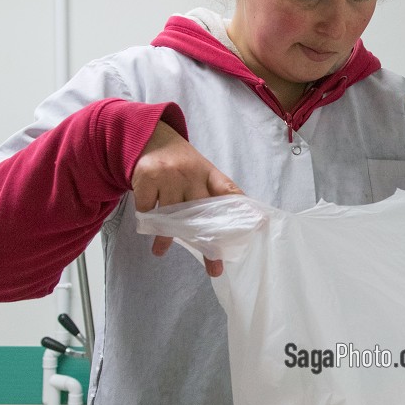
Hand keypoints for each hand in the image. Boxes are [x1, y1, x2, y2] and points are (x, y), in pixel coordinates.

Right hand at [132, 119, 241, 277]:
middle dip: (208, 244)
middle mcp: (191, 173)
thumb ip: (215, 195)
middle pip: (201, 214)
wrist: (149, 136)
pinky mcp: (146, 177)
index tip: (257, 225)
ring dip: (166, 236)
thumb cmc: (180, 162)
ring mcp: (168, 175)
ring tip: (160, 250)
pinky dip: (147, 218)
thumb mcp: (201, 172)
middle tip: (214, 268)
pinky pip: (147, 209)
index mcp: (208, 173)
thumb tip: (240, 222)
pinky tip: (147, 220)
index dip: (243, 208)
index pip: (229, 191)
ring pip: (170, 216)